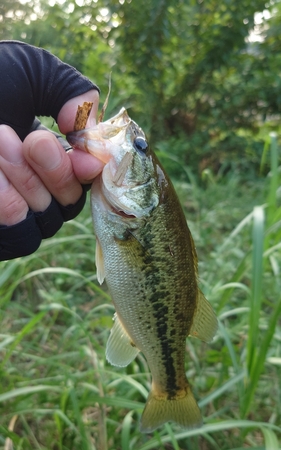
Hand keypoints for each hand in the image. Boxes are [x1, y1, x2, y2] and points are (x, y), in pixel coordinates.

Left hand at [0, 89, 103, 225]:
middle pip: (67, 205)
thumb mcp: (30, 72)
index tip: (82, 153)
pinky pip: (18, 237)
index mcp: (48, 158)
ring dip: (25, 182)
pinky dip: (7, 206)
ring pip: (42, 222)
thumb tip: (90, 133)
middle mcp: (33, 189)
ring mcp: (11, 213)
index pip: (83, 182)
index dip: (88, 171)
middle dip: (53, 170)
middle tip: (29, 138)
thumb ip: (72, 92)